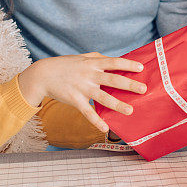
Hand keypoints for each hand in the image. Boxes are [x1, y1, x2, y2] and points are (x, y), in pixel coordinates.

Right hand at [18, 52, 146, 132]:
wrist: (43, 75)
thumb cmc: (65, 65)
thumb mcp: (82, 57)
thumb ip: (98, 58)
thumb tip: (115, 60)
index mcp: (92, 63)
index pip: (114, 62)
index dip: (127, 65)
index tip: (141, 68)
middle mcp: (89, 74)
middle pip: (112, 80)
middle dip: (129, 85)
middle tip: (143, 89)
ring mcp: (82, 88)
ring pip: (103, 97)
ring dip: (117, 105)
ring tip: (130, 111)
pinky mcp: (74, 100)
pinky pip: (87, 112)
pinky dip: (96, 121)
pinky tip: (105, 129)